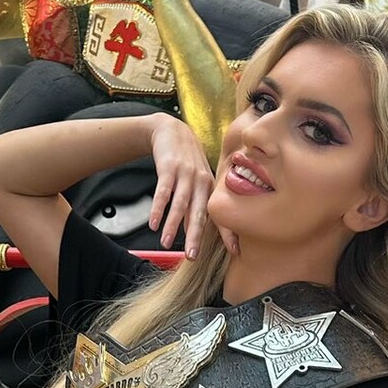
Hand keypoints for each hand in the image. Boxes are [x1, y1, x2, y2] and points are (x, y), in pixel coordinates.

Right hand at [147, 114, 215, 259]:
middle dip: (197, 236)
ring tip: (166, 243)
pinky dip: (157, 208)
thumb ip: (195, 207)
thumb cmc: (186, 161)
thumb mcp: (196, 182)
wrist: (172, 131)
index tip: (235, 251)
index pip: (220, 214)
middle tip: (192, 256)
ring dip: (173, 225)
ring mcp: (185, 175)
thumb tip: (194, 235)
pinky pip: (162, 192)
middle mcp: (201, 182)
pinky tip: (153, 223)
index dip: (228, 233)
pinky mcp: (168, 168)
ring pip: (180, 204)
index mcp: (210, 188)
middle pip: (199, 213)